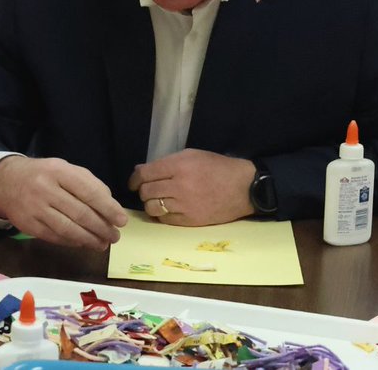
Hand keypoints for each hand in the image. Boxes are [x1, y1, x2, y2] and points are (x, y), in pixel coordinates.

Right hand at [0, 157, 126, 250]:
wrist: (5, 181)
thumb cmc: (44, 175)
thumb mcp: (65, 169)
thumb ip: (89, 184)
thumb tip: (110, 207)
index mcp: (58, 171)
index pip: (88, 192)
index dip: (108, 208)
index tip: (122, 220)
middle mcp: (45, 189)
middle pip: (80, 213)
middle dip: (101, 228)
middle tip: (115, 236)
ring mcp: (34, 208)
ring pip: (68, 229)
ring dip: (89, 239)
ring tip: (102, 244)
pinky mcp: (28, 225)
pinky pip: (55, 237)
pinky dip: (72, 242)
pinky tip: (83, 243)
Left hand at [128, 150, 255, 225]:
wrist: (244, 188)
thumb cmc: (218, 167)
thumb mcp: (192, 155)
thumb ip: (166, 162)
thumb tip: (141, 171)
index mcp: (179, 166)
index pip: (145, 174)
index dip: (134, 179)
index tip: (133, 183)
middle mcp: (179, 186)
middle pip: (146, 191)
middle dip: (143, 190)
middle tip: (150, 190)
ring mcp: (184, 205)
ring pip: (152, 207)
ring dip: (151, 204)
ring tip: (159, 200)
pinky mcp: (190, 221)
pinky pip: (165, 220)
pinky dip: (162, 215)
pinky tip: (169, 209)